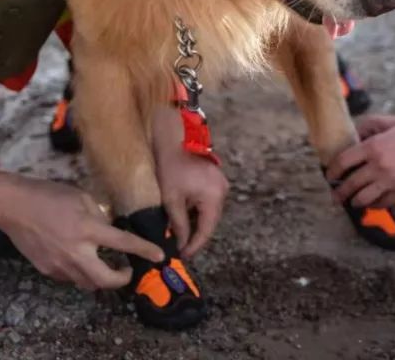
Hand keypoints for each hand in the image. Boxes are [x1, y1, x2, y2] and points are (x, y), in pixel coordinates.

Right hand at [0, 173, 163, 289]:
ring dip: (100, 278)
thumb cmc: (49, 196)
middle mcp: (76, 252)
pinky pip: (70, 278)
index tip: (159, 256)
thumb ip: (99, 216)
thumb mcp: (82, 198)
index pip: (124, 243)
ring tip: (104, 264)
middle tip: (127, 270)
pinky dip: (80, 273)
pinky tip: (80, 260)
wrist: (14, 206)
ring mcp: (59, 264)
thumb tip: (108, 230)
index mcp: (88, 229)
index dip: (144, 250)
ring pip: (88, 283)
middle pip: (106, 280)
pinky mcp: (47, 269)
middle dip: (121, 279)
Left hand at [153, 107, 228, 258]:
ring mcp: (220, 184)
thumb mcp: (171, 199)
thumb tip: (180, 244)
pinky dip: (195, 210)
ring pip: (207, 212)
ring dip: (193, 222)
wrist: (174, 137)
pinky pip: (206, 201)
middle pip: (209, 222)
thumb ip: (178, 225)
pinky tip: (181, 214)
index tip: (181, 256)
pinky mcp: (214, 179)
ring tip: (176, 232)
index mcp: (214, 198)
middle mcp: (222, 192)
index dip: (194, 246)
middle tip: (177, 247)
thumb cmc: (171, 166)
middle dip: (193, 235)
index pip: (206, 231)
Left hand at [325, 115, 394, 206]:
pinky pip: (382, 202)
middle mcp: (378, 164)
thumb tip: (354, 144)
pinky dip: (375, 204)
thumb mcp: (390, 127)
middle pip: (350, 184)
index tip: (330, 176)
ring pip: (363, 198)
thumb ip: (370, 135)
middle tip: (335, 197)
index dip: (332, 171)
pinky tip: (373, 203)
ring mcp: (390, 180)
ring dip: (355, 202)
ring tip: (353, 202)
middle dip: (339, 193)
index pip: (343, 162)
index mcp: (373, 146)